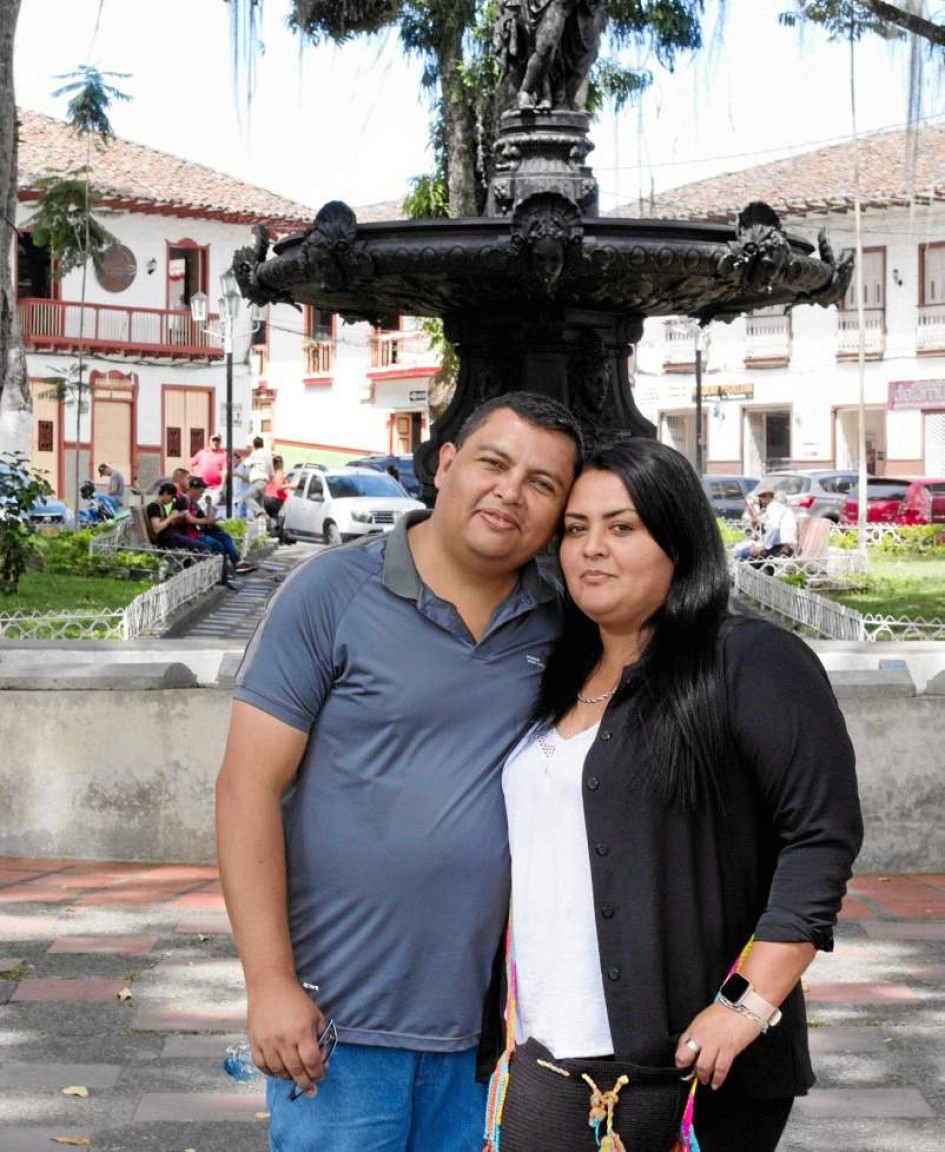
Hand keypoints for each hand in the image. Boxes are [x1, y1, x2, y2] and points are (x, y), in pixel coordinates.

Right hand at [247, 977, 326, 1097]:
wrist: (270, 986)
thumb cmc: (296, 1000)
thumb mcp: (315, 1015)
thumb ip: (320, 1037)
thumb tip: (322, 1060)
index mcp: (302, 1032)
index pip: (312, 1062)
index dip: (318, 1073)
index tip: (321, 1076)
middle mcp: (284, 1040)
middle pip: (296, 1071)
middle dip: (306, 1083)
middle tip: (311, 1090)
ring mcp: (267, 1042)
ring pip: (279, 1072)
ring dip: (289, 1078)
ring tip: (296, 1078)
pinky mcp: (254, 1042)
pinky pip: (262, 1066)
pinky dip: (271, 1073)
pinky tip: (279, 1071)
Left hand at [674, 1002, 762, 1089]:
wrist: (744, 1004)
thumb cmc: (727, 1009)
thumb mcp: (705, 1018)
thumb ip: (698, 1032)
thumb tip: (695, 1046)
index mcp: (695, 1027)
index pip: (681, 1046)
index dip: (680, 1059)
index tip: (682, 1066)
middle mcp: (702, 1036)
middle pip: (687, 1057)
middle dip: (687, 1070)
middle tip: (691, 1076)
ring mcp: (715, 1044)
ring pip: (703, 1067)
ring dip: (703, 1077)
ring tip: (705, 1081)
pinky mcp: (729, 1050)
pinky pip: (721, 1070)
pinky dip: (717, 1079)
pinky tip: (716, 1084)